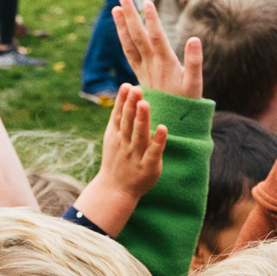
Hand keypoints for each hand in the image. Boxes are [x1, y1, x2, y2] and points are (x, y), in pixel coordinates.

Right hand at [74, 84, 169, 233]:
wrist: (115, 189)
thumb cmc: (117, 159)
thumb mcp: (113, 137)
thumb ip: (120, 117)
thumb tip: (127, 93)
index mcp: (117, 135)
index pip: (119, 115)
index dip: (123, 100)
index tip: (127, 85)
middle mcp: (125, 143)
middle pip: (128, 122)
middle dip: (131, 105)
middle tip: (137, 89)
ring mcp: (136, 155)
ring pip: (139, 135)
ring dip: (142, 119)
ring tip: (145, 103)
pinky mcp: (148, 166)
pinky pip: (153, 152)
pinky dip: (158, 141)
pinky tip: (163, 128)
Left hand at [112, 0, 201, 96]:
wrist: (171, 122)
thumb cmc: (188, 102)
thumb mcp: (196, 84)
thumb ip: (195, 62)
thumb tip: (195, 39)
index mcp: (166, 64)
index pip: (156, 37)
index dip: (151, 20)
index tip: (145, 2)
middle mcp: (151, 64)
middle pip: (138, 37)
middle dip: (130, 16)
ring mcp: (143, 69)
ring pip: (129, 44)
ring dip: (121, 26)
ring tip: (115, 8)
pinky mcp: (140, 74)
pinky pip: (129, 54)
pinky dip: (124, 40)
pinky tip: (121, 30)